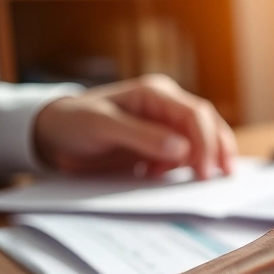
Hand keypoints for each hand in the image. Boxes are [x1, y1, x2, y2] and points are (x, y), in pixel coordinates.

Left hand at [33, 74, 236, 179]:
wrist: (53, 137)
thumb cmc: (74, 123)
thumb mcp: (102, 127)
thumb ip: (142, 136)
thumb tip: (182, 147)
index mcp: (156, 93)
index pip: (196, 114)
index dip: (206, 142)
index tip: (204, 171)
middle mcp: (167, 106)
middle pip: (208, 125)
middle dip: (218, 150)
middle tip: (220, 177)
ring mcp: (166, 125)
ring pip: (202, 141)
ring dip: (203, 160)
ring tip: (193, 180)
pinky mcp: (161, 145)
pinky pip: (186, 156)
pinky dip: (182, 169)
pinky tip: (158, 177)